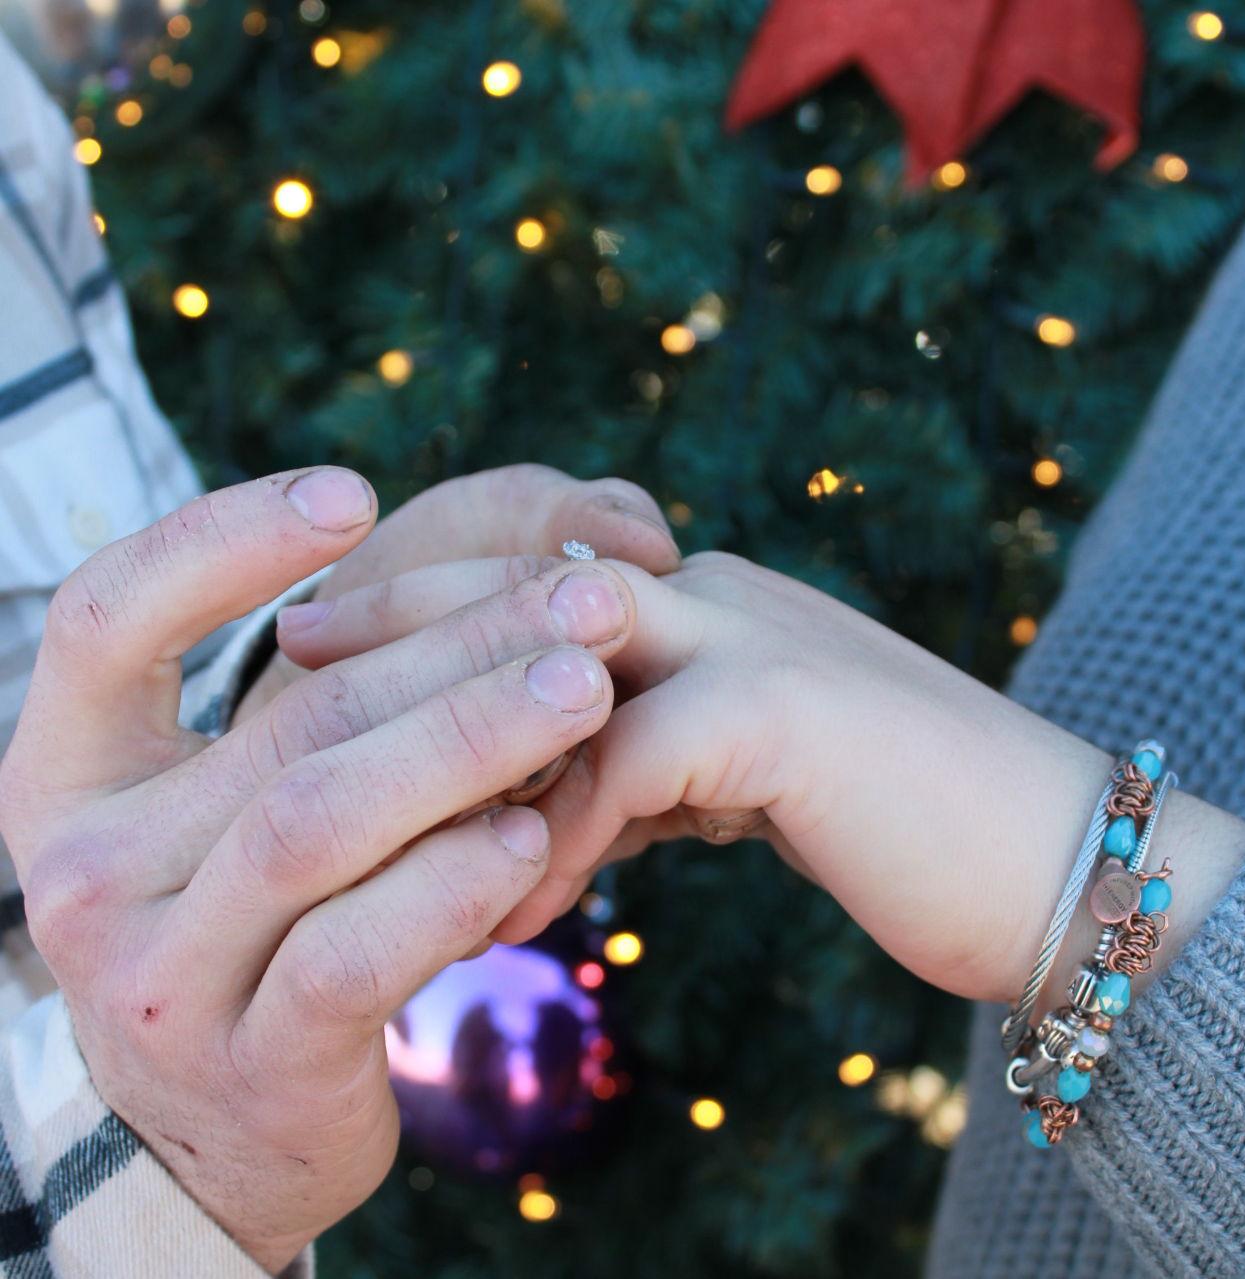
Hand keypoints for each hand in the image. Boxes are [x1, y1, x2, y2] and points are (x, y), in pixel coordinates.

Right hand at [0, 469, 638, 1273]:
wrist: (228, 1123)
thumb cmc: (264, 916)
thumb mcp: (260, 800)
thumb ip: (341, 698)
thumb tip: (514, 573)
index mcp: (71, 777)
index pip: (108, 620)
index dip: (220, 543)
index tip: (351, 493)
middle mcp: (88, 871)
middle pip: (287, 718)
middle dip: (453, 646)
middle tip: (586, 595)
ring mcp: (160, 976)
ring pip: (318, 819)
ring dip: (466, 742)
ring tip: (583, 687)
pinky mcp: (251, 1061)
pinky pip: (353, 953)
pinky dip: (450, 881)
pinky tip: (536, 834)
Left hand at [282, 550, 1244, 1006]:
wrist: (1052, 860)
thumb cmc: (893, 824)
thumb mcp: (743, 776)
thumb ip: (655, 760)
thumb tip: (568, 796)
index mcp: (704, 601)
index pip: (539, 574)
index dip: (435, 599)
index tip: (337, 642)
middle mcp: (717, 596)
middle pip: (522, 582)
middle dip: (403, 619)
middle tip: (295, 660)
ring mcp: (753, 639)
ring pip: (558, 656)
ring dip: (461, 736)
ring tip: (364, 805)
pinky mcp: (787, 713)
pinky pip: (627, 765)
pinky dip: (559, 840)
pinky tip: (512, 912)